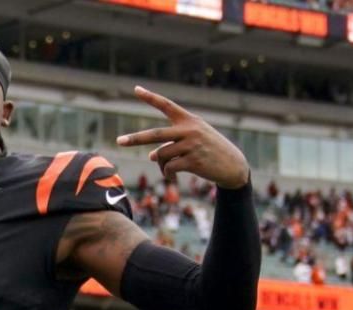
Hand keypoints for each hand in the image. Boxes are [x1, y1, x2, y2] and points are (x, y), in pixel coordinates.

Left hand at [115, 87, 249, 188]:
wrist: (233, 165)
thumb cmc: (210, 150)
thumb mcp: (193, 141)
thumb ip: (171, 143)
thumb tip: (151, 156)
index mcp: (189, 120)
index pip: (167, 105)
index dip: (150, 97)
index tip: (135, 89)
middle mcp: (189, 130)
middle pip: (155, 134)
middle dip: (135, 138)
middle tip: (119, 141)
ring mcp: (191, 145)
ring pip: (160, 155)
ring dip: (160, 165)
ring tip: (168, 168)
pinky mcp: (193, 161)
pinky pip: (169, 168)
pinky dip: (167, 174)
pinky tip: (173, 176)